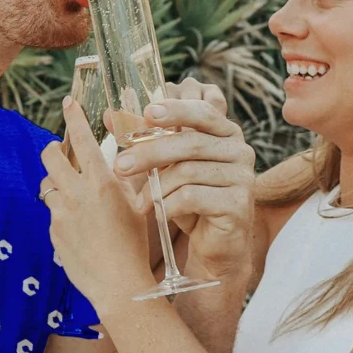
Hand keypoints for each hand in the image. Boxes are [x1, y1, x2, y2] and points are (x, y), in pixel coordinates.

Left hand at [40, 100, 155, 317]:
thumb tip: (123, 159)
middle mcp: (77, 193)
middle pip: (50, 156)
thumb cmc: (135, 244)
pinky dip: (62, 214)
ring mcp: (61, 213)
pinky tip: (80, 229)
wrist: (119, 284)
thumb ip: (127, 178)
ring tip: (74, 196)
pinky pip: (52, 213)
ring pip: (47, 185)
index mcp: (102, 182)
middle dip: (53, 149)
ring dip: (57, 184)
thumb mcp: (139, 204)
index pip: (82, 139)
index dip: (73, 117)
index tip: (68, 103)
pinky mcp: (53, 232)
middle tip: (60, 151)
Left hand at [113, 91, 255, 282]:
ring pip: (188, 172)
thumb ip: (144, 139)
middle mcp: (240, 150)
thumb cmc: (190, 199)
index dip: (175, 109)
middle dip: (150, 153)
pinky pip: (193, 197)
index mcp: (226, 133)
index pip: (202, 112)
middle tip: (120, 165)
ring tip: (139, 202)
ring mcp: (243, 177)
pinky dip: (168, 205)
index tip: (147, 113)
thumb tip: (109, 115)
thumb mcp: (167, 166)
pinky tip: (157, 213)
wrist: (215, 243)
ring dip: (156, 188)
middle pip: (190, 143)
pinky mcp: (239, 204)